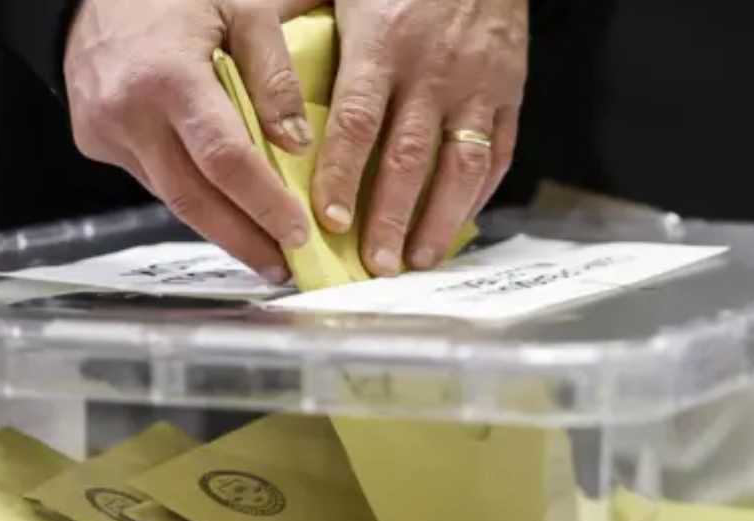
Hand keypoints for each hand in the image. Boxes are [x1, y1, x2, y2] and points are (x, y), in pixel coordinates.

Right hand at [63, 0, 321, 282]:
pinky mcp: (94, 142)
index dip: (263, 202)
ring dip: (220, 228)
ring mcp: (104, 132)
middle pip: (192, 198)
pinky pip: (153, 180)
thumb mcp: (242, 9)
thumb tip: (296, 143)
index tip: (297, 232)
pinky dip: (192, 197)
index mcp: (168, 77)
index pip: (223, 159)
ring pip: (171, 197)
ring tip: (264, 250)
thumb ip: (274, 75)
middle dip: (242, 240)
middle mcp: (128, 113)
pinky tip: (224, 211)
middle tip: (284, 267)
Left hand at [313, 0, 528, 274]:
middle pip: (408, 158)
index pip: (357, 122)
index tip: (326, 219)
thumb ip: (296, 20)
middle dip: (389, 218)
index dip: (341, 175)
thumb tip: (242, 66)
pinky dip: (479, 194)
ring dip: (438, 220)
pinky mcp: (511, 89)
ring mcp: (478, 84)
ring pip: (460, 166)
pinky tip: (456, 224)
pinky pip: (498, 152)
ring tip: (417, 260)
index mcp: (384, 41)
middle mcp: (433, 70)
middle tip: (374, 264)